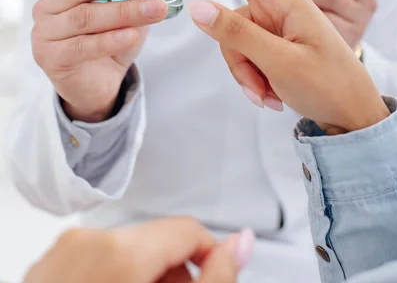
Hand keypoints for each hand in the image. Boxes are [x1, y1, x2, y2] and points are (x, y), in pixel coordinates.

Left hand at [23, 217, 253, 282]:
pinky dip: (116, 280)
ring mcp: (59, 256)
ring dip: (148, 279)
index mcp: (116, 252)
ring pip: (127, 251)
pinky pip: (97, 260)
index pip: (187, 230)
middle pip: (156, 242)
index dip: (208, 259)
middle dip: (174, 276)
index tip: (212, 282)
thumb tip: (239, 243)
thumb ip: (215, 280)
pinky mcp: (45, 270)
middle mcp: (83, 243)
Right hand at [32, 0, 168, 122]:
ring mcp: (46, 31)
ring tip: (157, 10)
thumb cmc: (111, 32)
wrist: (99, 81)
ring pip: (86, 16)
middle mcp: (49, 2)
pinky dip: (110, 40)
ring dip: (125, 12)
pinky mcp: (51, 58)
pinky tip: (132, 36)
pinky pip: (83, 46)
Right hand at [172, 0, 389, 134]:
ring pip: (234, 41)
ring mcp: (276, 24)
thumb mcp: (280, 61)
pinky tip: (272, 95)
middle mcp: (278, 6)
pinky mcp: (274, 41)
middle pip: (229, 20)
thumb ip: (236, 32)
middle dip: (237, 59)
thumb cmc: (328, 85)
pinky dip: (254, 76)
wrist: (353, 114)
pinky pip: (246, 53)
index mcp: (285, 0)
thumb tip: (196, 6)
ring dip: (246, 73)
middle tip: (256, 90)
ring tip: (269, 96)